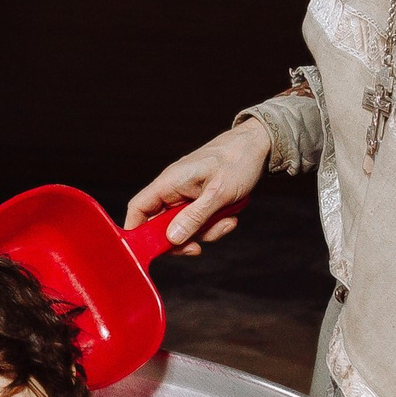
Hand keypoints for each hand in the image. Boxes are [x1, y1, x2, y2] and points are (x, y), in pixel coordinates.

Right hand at [126, 120, 271, 254]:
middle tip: (197, 248)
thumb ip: (194, 217)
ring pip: (183, 226)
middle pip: (160, 225)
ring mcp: (185, 195)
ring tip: (226, 221)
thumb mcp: (219, 193)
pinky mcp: (199, 199)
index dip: (137, 232)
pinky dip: (213, 224)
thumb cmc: (238, 160)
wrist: (258, 145)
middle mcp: (173, 189)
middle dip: (181, 239)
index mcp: (169, 182)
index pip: (139, 209)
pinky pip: (198, 221)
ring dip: (204, 231)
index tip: (149, 252)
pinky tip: (229, 216)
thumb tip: (172, 239)